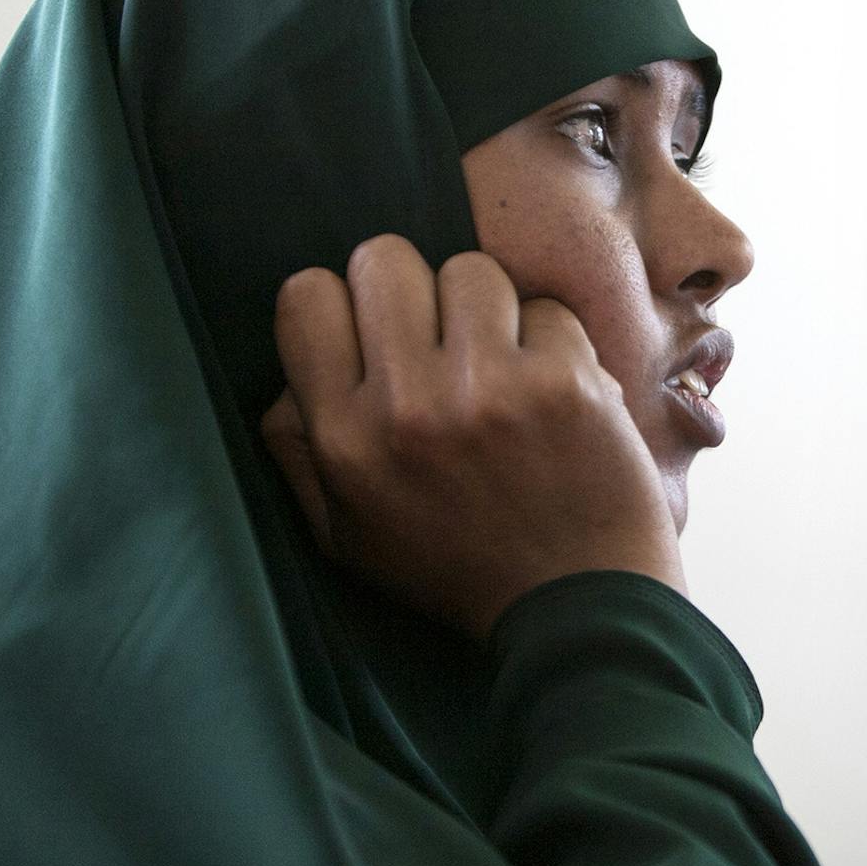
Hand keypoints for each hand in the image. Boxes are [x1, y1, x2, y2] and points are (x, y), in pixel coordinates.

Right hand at [261, 234, 684, 637]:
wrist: (577, 606)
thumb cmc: (458, 568)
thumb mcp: (346, 532)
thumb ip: (299, 446)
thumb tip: (288, 366)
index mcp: (345, 439)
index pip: (306, 295)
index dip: (341, 302)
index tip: (373, 336)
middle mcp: (409, 406)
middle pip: (385, 259)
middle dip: (413, 288)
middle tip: (440, 338)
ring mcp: (492, 389)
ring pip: (471, 270)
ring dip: (488, 311)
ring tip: (501, 368)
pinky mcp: (566, 382)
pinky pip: (545, 308)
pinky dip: (554, 343)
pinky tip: (555, 394)